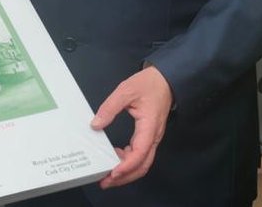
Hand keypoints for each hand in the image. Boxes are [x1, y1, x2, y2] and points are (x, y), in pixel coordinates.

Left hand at [91, 65, 172, 188]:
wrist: (165, 80)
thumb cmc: (149, 84)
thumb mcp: (126, 91)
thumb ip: (110, 107)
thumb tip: (96, 124)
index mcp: (150, 126)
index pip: (140, 153)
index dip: (127, 165)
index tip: (113, 172)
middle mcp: (153, 136)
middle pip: (142, 165)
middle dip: (125, 177)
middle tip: (106, 181)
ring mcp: (152, 138)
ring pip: (142, 163)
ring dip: (127, 171)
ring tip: (108, 174)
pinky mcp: (149, 136)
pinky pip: (141, 154)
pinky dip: (128, 161)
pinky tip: (116, 157)